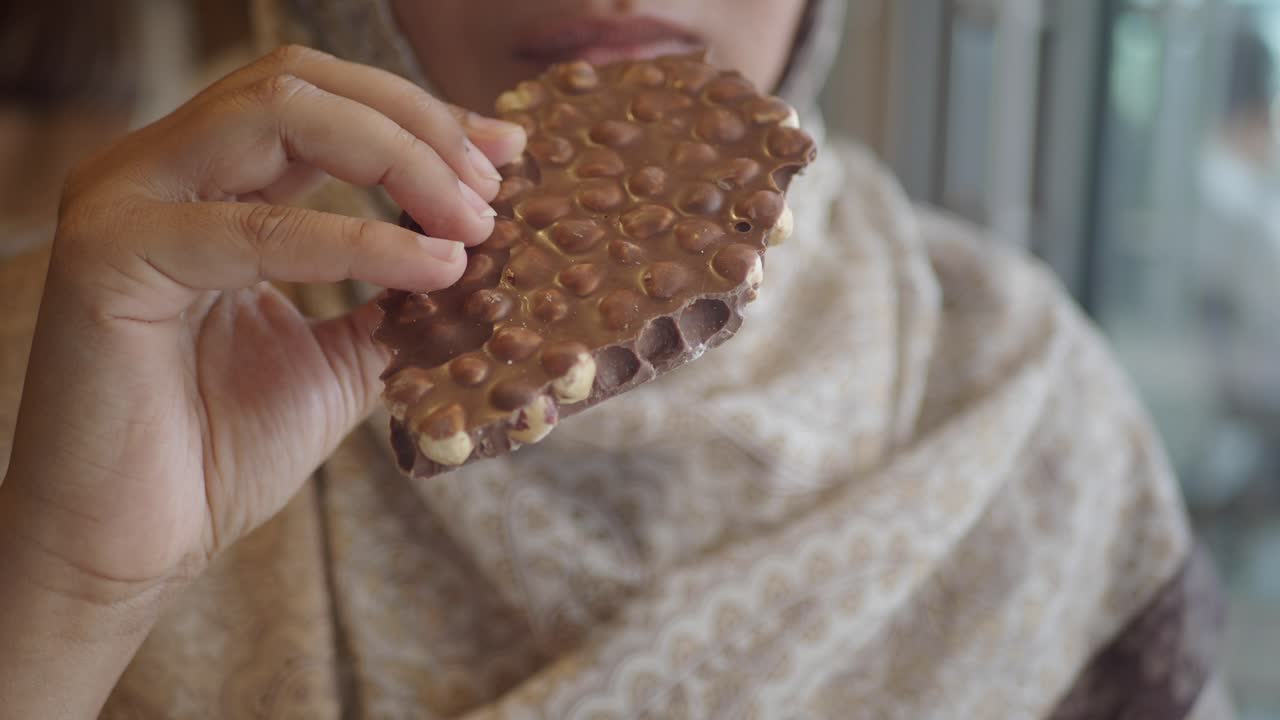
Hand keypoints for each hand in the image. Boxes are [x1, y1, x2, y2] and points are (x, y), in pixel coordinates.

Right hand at [0, 45, 523, 714]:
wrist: (133, 543)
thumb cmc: (222, 450)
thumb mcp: (340, 358)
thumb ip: (395, 296)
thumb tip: (484, 253)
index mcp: (202, 182)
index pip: (319, 102)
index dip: (420, 117)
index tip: (508, 151)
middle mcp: (156, 171)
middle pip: (300, 84)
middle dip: (416, 127)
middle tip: (494, 186)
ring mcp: (125, 201)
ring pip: (276, 114)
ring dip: (398, 159)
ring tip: (473, 221)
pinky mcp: (112, 256)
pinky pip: (259, 228)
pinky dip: (362, 241)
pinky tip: (435, 268)